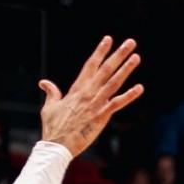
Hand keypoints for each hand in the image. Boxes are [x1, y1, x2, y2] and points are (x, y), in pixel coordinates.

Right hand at [39, 36, 143, 157]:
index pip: (90, 65)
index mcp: (77, 89)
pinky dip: (129, 96)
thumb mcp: (49, 107)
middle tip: (130, 42)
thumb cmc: (53, 128)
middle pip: (105, 69)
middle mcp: (88, 92)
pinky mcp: (101, 116)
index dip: (100, 52)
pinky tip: (139, 88)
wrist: (57, 145)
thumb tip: (44, 83)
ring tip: (136, 57)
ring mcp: (95, 103)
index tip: (108, 39)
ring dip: (126, 69)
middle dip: (118, 54)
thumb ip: (51, 92)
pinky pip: (117, 104)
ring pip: (113, 82)